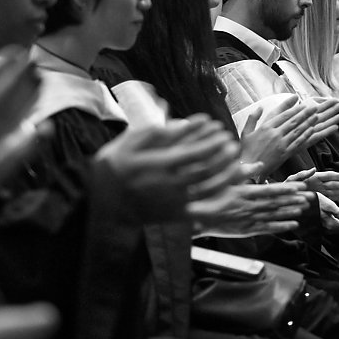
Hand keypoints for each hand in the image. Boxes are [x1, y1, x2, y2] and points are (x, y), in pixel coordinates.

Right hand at [93, 116, 239, 221]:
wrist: (102, 203)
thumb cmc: (115, 167)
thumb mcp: (129, 143)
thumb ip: (157, 132)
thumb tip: (185, 123)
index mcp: (156, 166)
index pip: (192, 153)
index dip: (210, 141)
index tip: (220, 130)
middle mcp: (167, 185)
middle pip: (204, 170)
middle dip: (222, 155)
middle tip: (231, 142)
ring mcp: (173, 202)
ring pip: (208, 189)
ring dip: (226, 174)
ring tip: (236, 160)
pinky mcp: (175, 215)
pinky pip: (203, 210)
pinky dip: (219, 200)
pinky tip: (230, 189)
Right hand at [188, 182, 308, 235]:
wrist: (196, 219)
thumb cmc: (208, 196)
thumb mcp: (222, 181)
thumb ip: (242, 172)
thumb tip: (258, 165)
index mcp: (244, 194)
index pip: (270, 191)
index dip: (286, 189)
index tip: (299, 186)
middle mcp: (248, 207)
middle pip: (276, 204)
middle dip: (294, 200)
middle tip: (309, 196)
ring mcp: (248, 220)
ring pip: (274, 216)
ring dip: (290, 212)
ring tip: (304, 208)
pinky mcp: (247, 230)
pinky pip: (267, 229)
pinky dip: (281, 227)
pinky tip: (293, 224)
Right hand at [239, 97, 338, 177]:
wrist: (248, 168)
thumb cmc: (246, 151)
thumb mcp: (246, 132)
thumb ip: (252, 118)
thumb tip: (259, 107)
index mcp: (265, 127)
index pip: (282, 114)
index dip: (293, 107)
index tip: (300, 101)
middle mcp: (274, 133)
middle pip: (293, 120)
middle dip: (305, 112)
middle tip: (314, 106)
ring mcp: (280, 143)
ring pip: (297, 130)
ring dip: (308, 122)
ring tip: (316, 115)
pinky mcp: (285, 153)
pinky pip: (297, 142)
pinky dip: (305, 135)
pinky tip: (312, 130)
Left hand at [285, 167, 338, 199]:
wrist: (279, 197)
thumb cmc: (284, 187)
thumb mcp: (291, 180)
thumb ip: (302, 174)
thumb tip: (314, 169)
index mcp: (312, 178)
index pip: (329, 176)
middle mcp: (317, 184)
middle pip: (334, 183)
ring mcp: (317, 190)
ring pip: (333, 190)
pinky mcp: (316, 198)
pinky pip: (329, 197)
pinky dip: (338, 196)